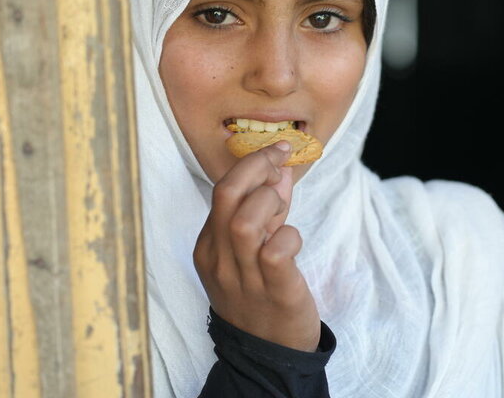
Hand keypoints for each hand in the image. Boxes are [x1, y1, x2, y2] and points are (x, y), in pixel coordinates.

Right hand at [193, 142, 320, 350]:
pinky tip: (294, 240)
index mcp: (209, 246)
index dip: (251, 163)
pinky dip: (290, 235)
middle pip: (226, 196)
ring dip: (270, 203)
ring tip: (284, 210)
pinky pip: (276, 252)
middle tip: (282, 161)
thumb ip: (268, 208)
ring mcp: (244, 277)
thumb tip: (281, 169)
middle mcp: (220, 260)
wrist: (268, 352)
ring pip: (246, 222)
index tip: (278, 151)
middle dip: (256, 166)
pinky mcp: (275, 291)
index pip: (220, 190)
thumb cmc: (260, 291)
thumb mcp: (253, 247)